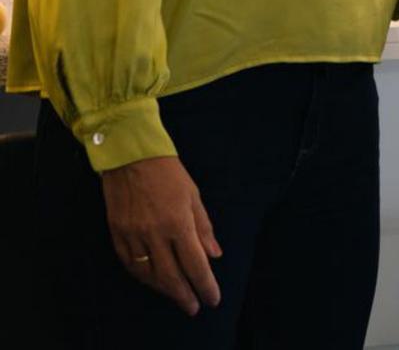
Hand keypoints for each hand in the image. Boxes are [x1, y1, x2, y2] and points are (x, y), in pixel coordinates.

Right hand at [100, 155, 221, 315]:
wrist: (131, 157)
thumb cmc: (169, 173)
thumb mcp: (193, 195)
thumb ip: (203, 228)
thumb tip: (214, 255)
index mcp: (178, 222)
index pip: (195, 264)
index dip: (205, 285)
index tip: (212, 299)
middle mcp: (155, 234)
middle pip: (171, 277)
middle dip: (184, 296)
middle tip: (193, 308)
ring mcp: (133, 236)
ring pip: (149, 276)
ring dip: (164, 290)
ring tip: (177, 296)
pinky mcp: (117, 235)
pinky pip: (131, 265)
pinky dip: (144, 277)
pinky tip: (153, 281)